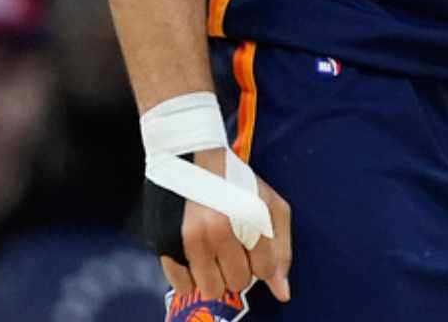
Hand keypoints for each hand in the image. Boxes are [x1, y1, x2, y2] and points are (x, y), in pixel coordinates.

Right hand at [158, 150, 293, 305]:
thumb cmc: (233, 179)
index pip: (264, 270)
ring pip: (212, 290)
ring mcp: (189, 238)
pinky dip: (191, 278)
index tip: (252, 245)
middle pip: (238, 282)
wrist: (188, 153)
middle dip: (239, 269)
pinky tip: (195, 257)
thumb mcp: (269, 203)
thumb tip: (282, 293)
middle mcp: (219, 229)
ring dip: (215, 276)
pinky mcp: (165, 244)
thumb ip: (281, 248)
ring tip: (213, 252)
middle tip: (231, 247)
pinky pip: (183, 287)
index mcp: (250, 216)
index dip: (260, 260)